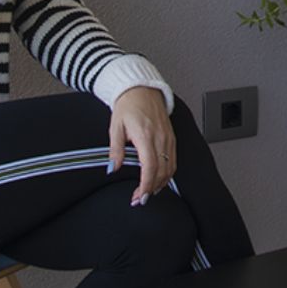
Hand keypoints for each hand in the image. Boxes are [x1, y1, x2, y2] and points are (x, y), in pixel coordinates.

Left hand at [108, 86, 175, 205]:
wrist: (142, 88)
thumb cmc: (128, 105)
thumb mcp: (115, 127)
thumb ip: (115, 149)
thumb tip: (112, 168)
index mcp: (145, 135)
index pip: (150, 167)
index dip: (145, 185)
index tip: (139, 196)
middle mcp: (160, 137)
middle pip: (162, 171)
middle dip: (151, 189)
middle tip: (139, 199)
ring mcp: (168, 137)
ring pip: (170, 167)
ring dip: (160, 183)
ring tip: (148, 192)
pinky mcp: (172, 136)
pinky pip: (173, 160)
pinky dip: (168, 173)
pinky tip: (159, 179)